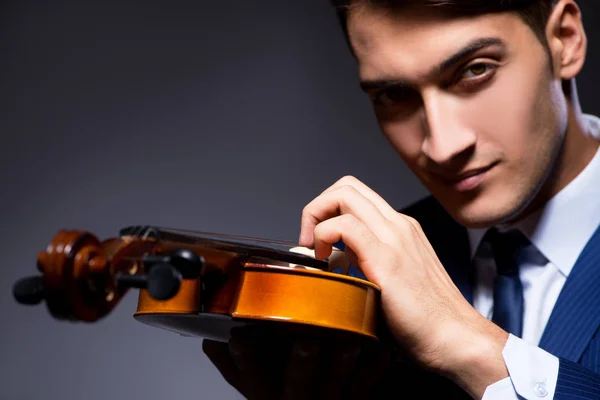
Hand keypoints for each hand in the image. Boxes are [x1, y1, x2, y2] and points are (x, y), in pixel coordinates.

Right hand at [202, 330, 390, 399]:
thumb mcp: (254, 387)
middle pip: (297, 383)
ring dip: (342, 363)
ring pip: (336, 384)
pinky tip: (381, 351)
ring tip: (350, 341)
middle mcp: (296, 398)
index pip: (251, 375)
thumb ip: (233, 366)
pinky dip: (374, 368)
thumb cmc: (285, 399)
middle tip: (307, 342)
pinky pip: (365, 385)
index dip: (245, 359)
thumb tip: (210, 339)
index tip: (240, 339)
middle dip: (301, 363)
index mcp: (269, 393)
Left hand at [298, 176, 509, 397]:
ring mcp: (395, 237)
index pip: (357, 195)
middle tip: (309, 241)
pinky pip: (345, 226)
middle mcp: (399, 225)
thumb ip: (368, 260)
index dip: (328, 209)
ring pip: (344, 195)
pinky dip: (323, 236)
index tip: (318, 240)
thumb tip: (336, 258)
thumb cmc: (427, 318)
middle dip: (317, 207)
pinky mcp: (387, 258)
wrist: (457, 337)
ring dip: (316, 217)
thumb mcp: (393, 276)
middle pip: (347, 186)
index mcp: (401, 228)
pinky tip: (324, 261)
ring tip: (314, 251)